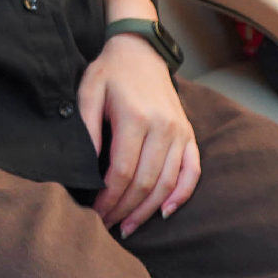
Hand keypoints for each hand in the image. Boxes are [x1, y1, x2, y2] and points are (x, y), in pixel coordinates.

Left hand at [79, 34, 200, 237]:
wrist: (140, 50)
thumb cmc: (109, 72)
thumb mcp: (88, 92)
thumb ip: (87, 129)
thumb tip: (86, 168)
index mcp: (136, 118)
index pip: (124, 171)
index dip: (109, 197)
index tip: (94, 214)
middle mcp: (163, 128)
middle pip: (146, 182)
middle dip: (125, 209)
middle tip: (106, 226)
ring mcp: (180, 132)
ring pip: (168, 183)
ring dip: (148, 210)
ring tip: (128, 226)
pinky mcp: (189, 134)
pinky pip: (192, 171)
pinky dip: (181, 195)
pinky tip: (164, 212)